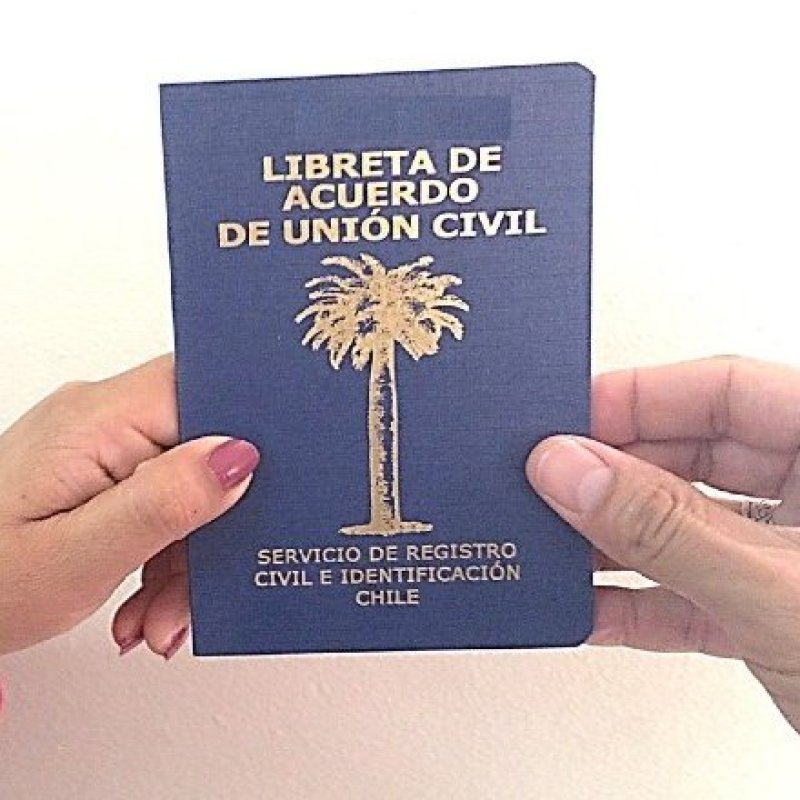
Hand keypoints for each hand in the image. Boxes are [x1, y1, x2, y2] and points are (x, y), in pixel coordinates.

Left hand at [0, 355, 259, 657]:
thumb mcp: (79, 556)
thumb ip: (163, 502)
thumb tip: (238, 457)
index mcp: (99, 419)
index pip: (207, 391)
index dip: (247, 439)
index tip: (254, 499)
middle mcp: (103, 418)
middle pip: (204, 445)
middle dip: (214, 521)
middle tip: (194, 585)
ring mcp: (102, 443)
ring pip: (189, 480)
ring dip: (188, 552)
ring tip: (159, 610)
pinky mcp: (102, 470)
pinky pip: (162, 496)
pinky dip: (165, 552)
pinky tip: (146, 596)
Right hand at [526, 356, 799, 731]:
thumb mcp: (778, 590)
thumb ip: (666, 526)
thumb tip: (573, 471)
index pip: (723, 389)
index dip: (637, 395)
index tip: (565, 418)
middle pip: (691, 457)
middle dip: (612, 476)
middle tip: (548, 484)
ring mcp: (791, 559)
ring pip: (681, 526)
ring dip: (613, 542)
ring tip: (553, 544)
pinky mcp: (769, 616)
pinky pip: (686, 592)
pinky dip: (634, 604)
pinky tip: (589, 610)